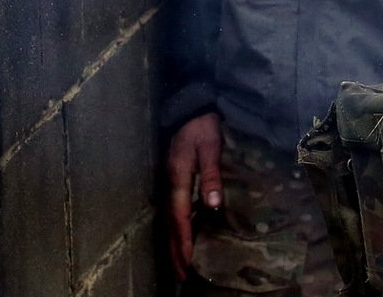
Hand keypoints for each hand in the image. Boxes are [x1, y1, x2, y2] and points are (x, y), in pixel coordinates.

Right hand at [165, 111, 223, 278]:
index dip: (184, 240)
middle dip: (176, 251)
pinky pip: (173, 212)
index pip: (180, 216)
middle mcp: (171, 184)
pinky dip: (176, 231)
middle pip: (171, 224)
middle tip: (183, 277)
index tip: (189, 262)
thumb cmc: (203, 125)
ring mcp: (170, 182)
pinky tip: (183, 240)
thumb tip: (213, 205)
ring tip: (181, 268)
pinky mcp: (175, 180)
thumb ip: (212, 174)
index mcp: (178, 177)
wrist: (190, 106)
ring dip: (174, 244)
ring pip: (169, 220)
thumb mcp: (210, 146)